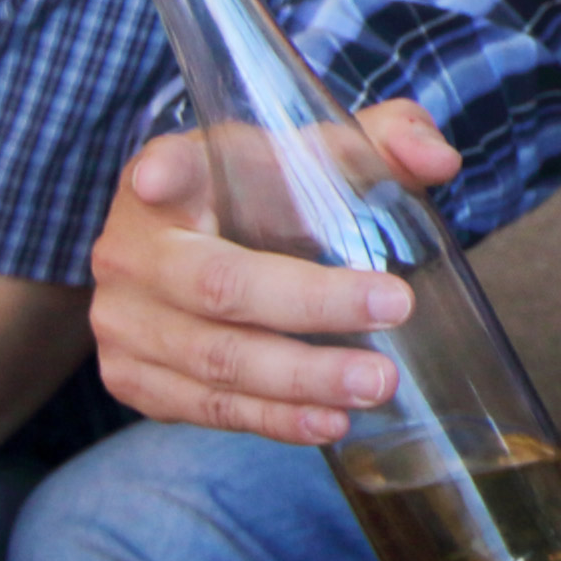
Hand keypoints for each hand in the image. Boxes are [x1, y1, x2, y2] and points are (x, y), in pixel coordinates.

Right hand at [88, 100, 453, 442]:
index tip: (163, 178)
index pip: (167, 168)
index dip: (164, 174)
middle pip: (219, 285)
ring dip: (301, 381)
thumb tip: (439, 160)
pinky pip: (203, 408)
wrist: (201, 255)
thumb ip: (386, 139)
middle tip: (395, 309)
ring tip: (375, 383)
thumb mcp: (317, 156)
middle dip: (311, 305)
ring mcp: (121, 321)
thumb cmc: (267, 196)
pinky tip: (326, 421)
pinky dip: (271, 419)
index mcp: (168, 174)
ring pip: (214, 360)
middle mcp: (131, 248)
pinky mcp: (131, 378)